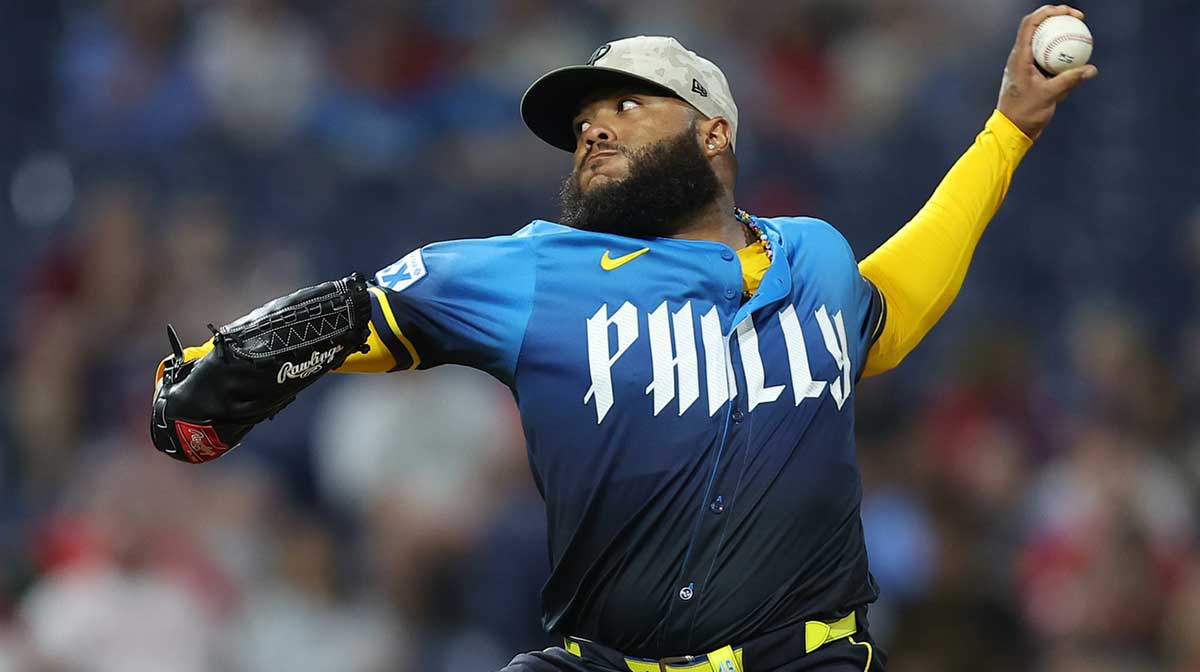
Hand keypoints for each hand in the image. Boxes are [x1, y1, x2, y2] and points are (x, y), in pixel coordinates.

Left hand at [997, 5, 1098, 140]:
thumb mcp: (1049, 96)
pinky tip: (1076, 60)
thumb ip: (1069, 81)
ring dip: (1059, 36)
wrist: (1012, 130)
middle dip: (1057, 18)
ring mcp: (1025, 65)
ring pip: (1043, 42)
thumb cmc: (1024, 114)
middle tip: (1078, 19)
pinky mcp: (1031, 74)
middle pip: (1037, 27)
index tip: (1070, 13)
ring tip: (1079, 35)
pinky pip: (1047, 58)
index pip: (1030, 24)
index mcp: (1019, 57)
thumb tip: (1091, 69)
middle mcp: (1020, 57)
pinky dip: (1060, 55)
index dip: (1049, 11)